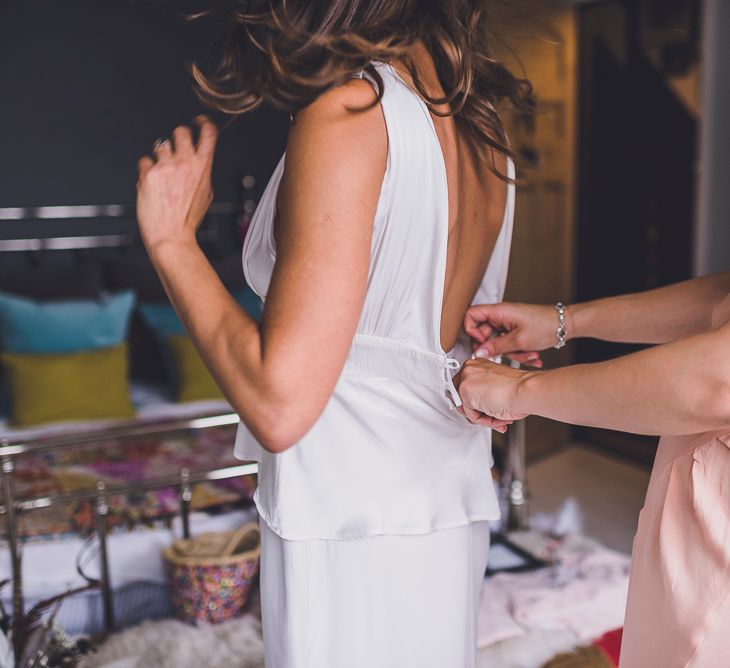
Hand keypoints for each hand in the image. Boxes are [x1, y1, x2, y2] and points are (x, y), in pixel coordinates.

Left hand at [136, 116, 217, 256]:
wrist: (171, 235)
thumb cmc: (187, 219)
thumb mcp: (206, 193)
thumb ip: (201, 172)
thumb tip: (197, 160)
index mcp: (202, 166)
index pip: (208, 132)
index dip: (203, 122)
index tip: (199, 121)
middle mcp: (185, 162)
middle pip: (180, 132)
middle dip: (177, 139)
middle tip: (175, 151)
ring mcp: (165, 166)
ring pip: (160, 146)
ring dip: (160, 157)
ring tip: (163, 177)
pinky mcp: (148, 173)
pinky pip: (145, 161)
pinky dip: (147, 171)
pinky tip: (152, 184)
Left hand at [454, 358, 532, 424]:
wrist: (526, 390)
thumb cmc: (519, 389)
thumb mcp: (497, 388)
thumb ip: (484, 394)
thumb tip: (478, 406)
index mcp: (478, 365)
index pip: (468, 388)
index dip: (479, 403)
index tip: (489, 408)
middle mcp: (470, 368)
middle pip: (463, 398)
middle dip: (478, 411)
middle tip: (493, 416)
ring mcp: (465, 378)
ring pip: (466, 408)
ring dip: (484, 417)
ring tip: (500, 417)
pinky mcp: (465, 390)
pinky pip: (471, 415)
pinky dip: (485, 421)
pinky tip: (499, 417)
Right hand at [464, 302, 563, 361]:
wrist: (566, 325)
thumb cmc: (545, 326)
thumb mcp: (518, 341)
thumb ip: (496, 347)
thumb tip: (479, 352)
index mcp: (499, 311)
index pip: (471, 315)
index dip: (471, 331)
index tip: (481, 344)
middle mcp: (501, 315)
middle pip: (484, 333)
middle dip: (495, 348)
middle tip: (503, 356)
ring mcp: (508, 323)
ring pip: (498, 341)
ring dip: (511, 353)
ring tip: (527, 356)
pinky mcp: (515, 330)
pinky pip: (509, 343)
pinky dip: (518, 352)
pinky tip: (532, 356)